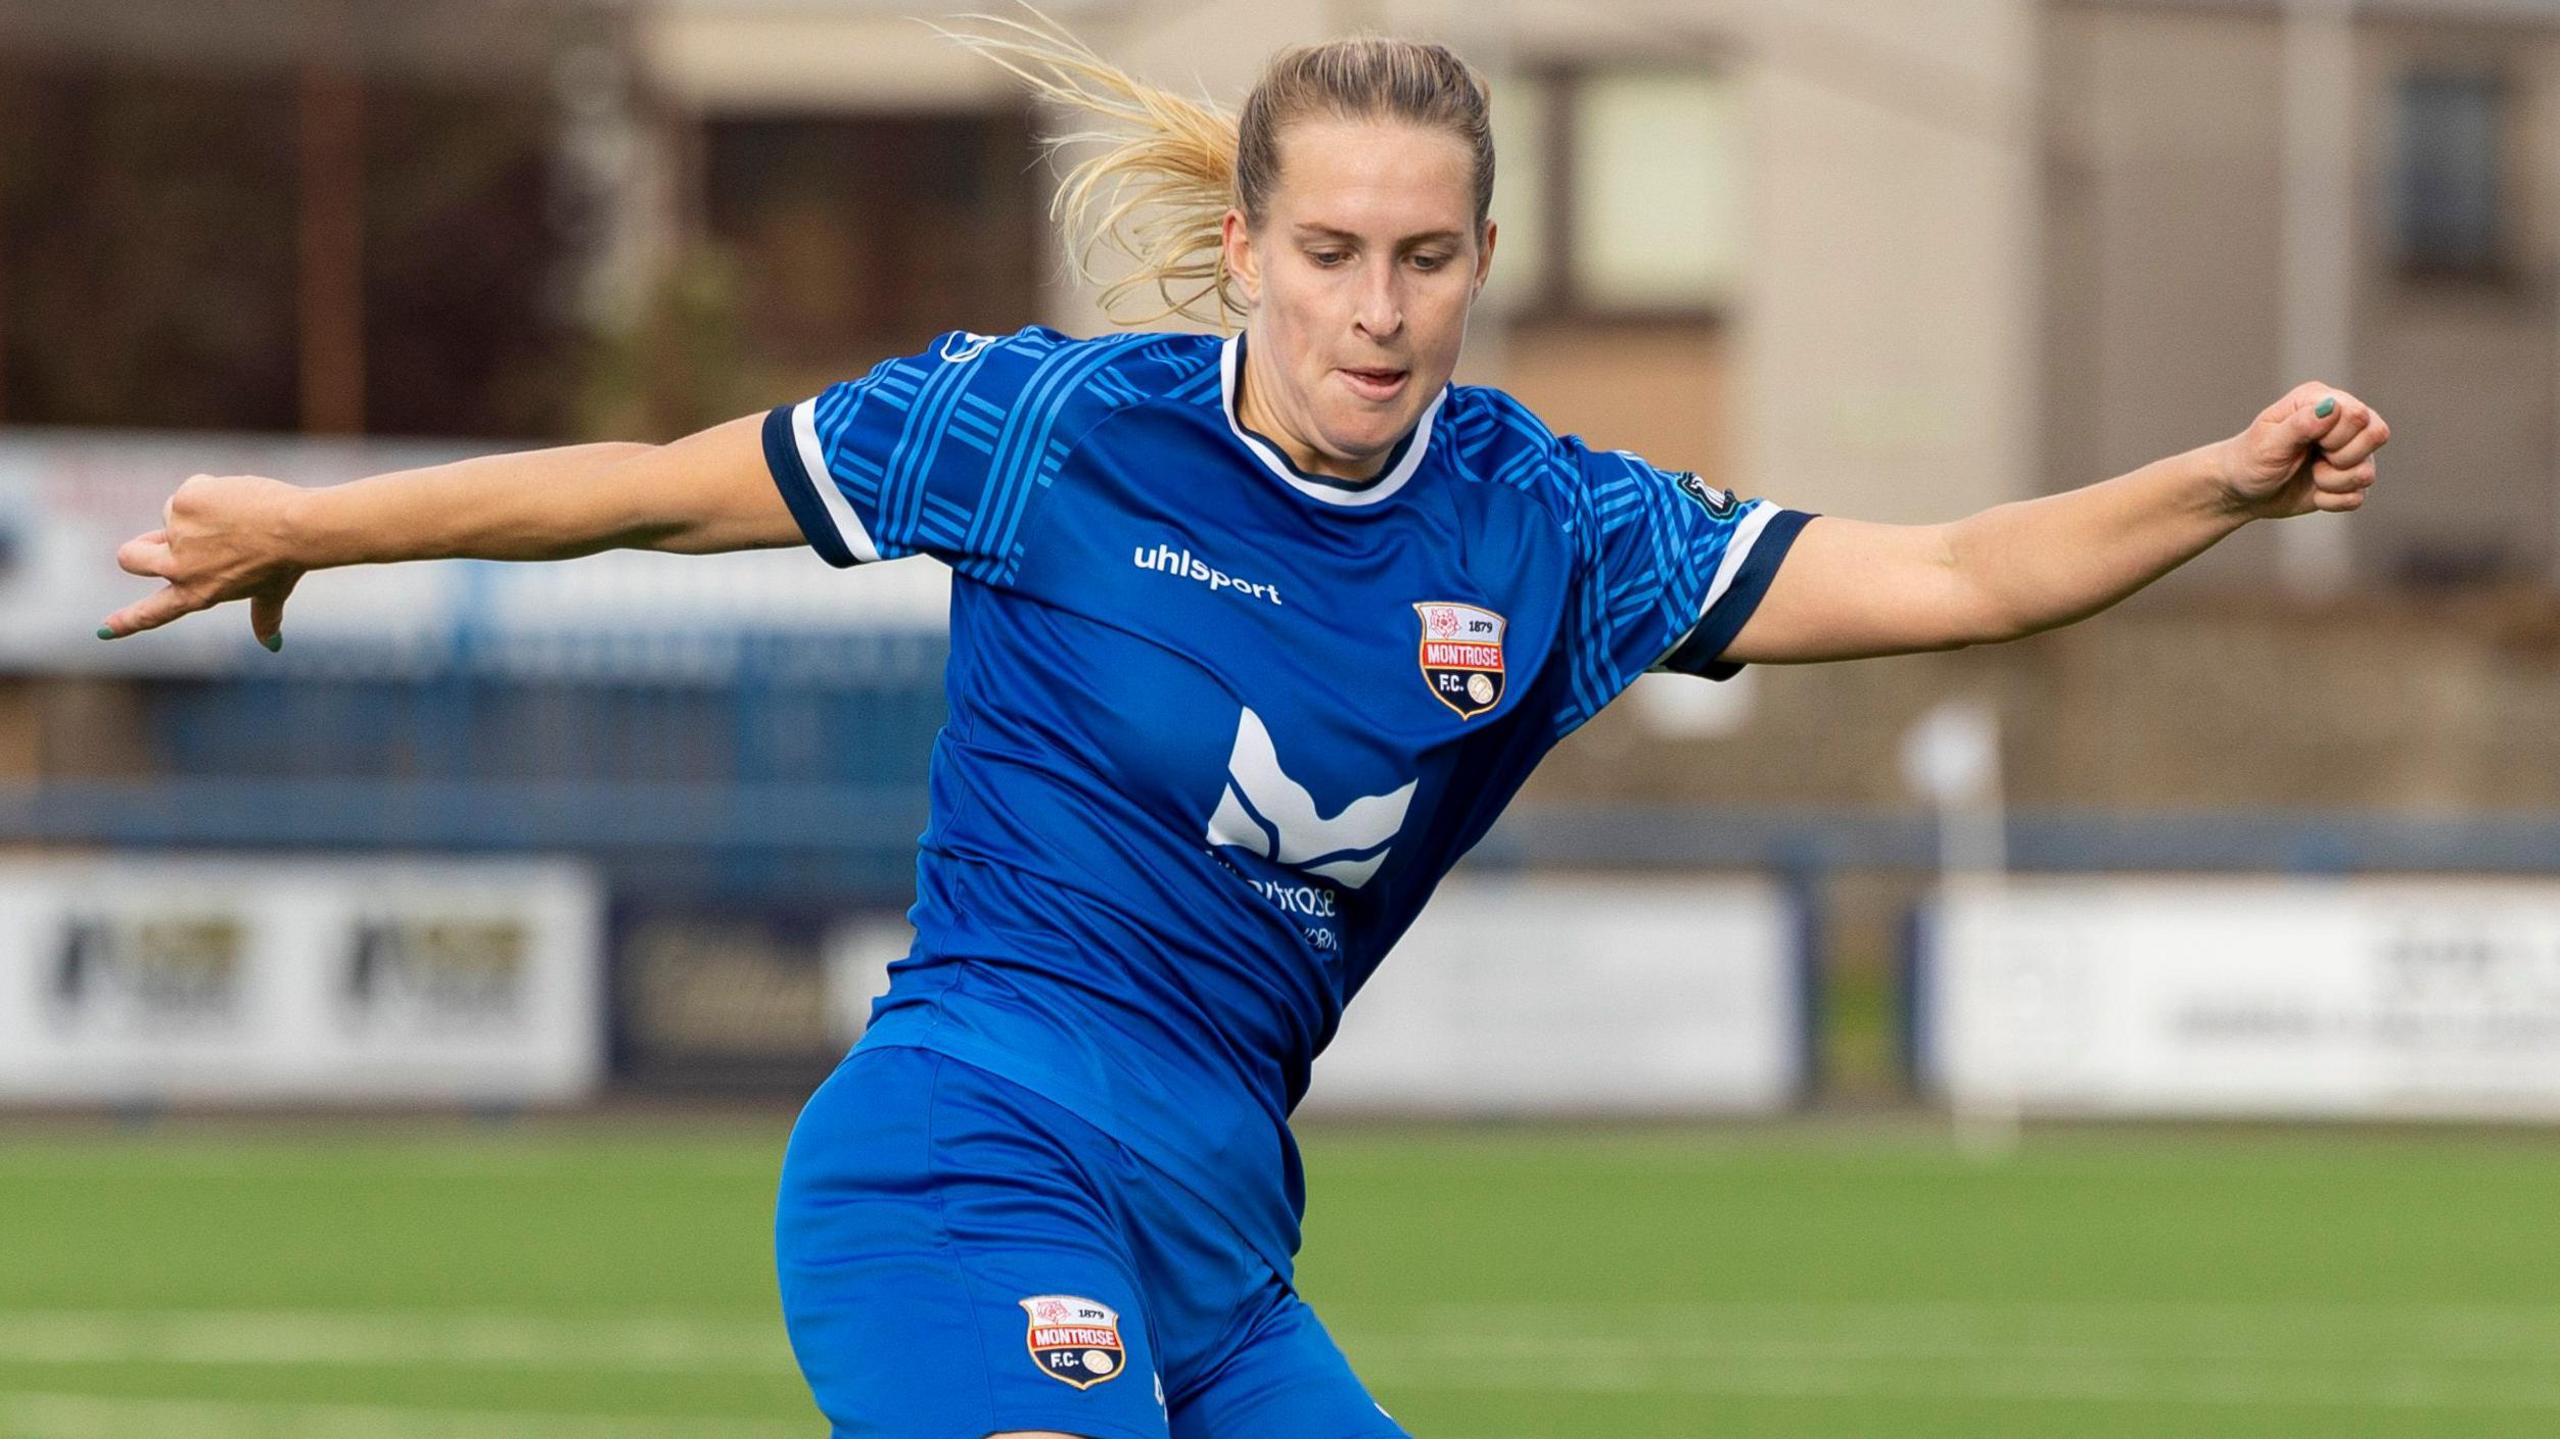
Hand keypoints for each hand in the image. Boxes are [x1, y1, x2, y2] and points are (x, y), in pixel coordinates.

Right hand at [100, 473, 306, 646]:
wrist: (297, 527)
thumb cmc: (287, 561)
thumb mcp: (272, 592)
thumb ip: (264, 618)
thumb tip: (272, 643)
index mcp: (196, 593)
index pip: (154, 612)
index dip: (127, 621)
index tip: (103, 630)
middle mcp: (179, 568)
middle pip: (129, 557)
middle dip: (137, 549)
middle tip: (160, 543)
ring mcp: (177, 534)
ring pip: (172, 513)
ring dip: (198, 512)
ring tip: (237, 518)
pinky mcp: (182, 503)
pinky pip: (192, 490)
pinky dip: (212, 491)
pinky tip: (238, 500)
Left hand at [2214, 381, 2389, 519]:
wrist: (2240, 492)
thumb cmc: (2249, 460)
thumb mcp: (2268, 443)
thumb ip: (2301, 424)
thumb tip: (2332, 407)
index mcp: (2321, 400)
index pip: (2359, 415)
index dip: (2336, 436)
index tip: (2307, 442)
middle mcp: (2342, 421)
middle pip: (2376, 435)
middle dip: (2340, 458)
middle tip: (2311, 458)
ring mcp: (2350, 451)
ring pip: (2368, 471)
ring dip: (2333, 482)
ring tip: (2310, 475)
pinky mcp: (2349, 480)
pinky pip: (2359, 496)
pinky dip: (2332, 500)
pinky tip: (2314, 492)